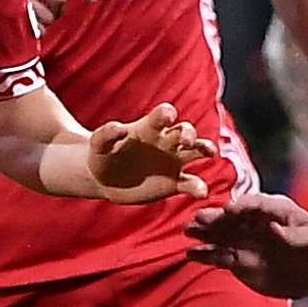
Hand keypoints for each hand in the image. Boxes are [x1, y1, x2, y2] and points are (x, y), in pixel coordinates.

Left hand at [82, 101, 209, 201]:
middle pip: (185, 130)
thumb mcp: (98, 145)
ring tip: (209, 152)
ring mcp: (173, 161)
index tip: (168, 116)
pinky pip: (191, 183)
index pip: (163, 114)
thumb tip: (119, 128)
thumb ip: (106, 135)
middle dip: (189, 133)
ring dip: (205, 149)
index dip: (167, 113)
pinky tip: (201, 193)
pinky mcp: (174, 183)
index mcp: (149, 128)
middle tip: (186, 140)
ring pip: (196, 151)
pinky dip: (198, 187)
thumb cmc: (102, 155)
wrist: (105, 178)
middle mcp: (166, 141)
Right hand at [187, 190, 307, 297]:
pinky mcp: (239, 260)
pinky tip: (190, 254)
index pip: (255, 205)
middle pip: (232, 218)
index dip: (241, 207)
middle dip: (216, 217)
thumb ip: (296, 236)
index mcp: (275, 210)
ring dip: (205, 233)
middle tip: (198, 218)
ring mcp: (245, 241)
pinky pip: (219, 256)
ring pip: (221, 235)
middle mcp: (255, 223)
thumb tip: (273, 229)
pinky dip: (205, 255)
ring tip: (188, 231)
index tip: (229, 211)